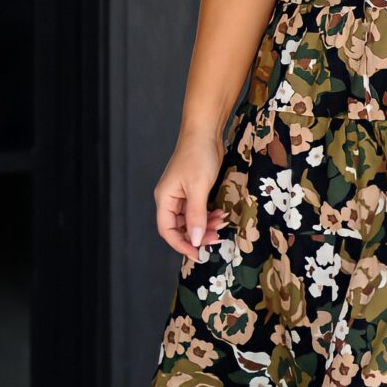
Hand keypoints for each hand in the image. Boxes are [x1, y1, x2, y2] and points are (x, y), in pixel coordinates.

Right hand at [154, 130, 229, 259]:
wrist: (204, 132)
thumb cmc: (197, 156)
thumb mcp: (198, 187)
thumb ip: (196, 215)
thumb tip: (196, 240)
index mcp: (164, 199)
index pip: (167, 230)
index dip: (181, 245)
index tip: (198, 255)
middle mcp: (170, 199)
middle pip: (180, 227)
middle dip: (198, 235)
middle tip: (216, 238)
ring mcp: (182, 195)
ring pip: (191, 220)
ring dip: (206, 225)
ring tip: (222, 223)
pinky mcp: (193, 190)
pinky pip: (198, 210)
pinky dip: (209, 215)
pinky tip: (221, 213)